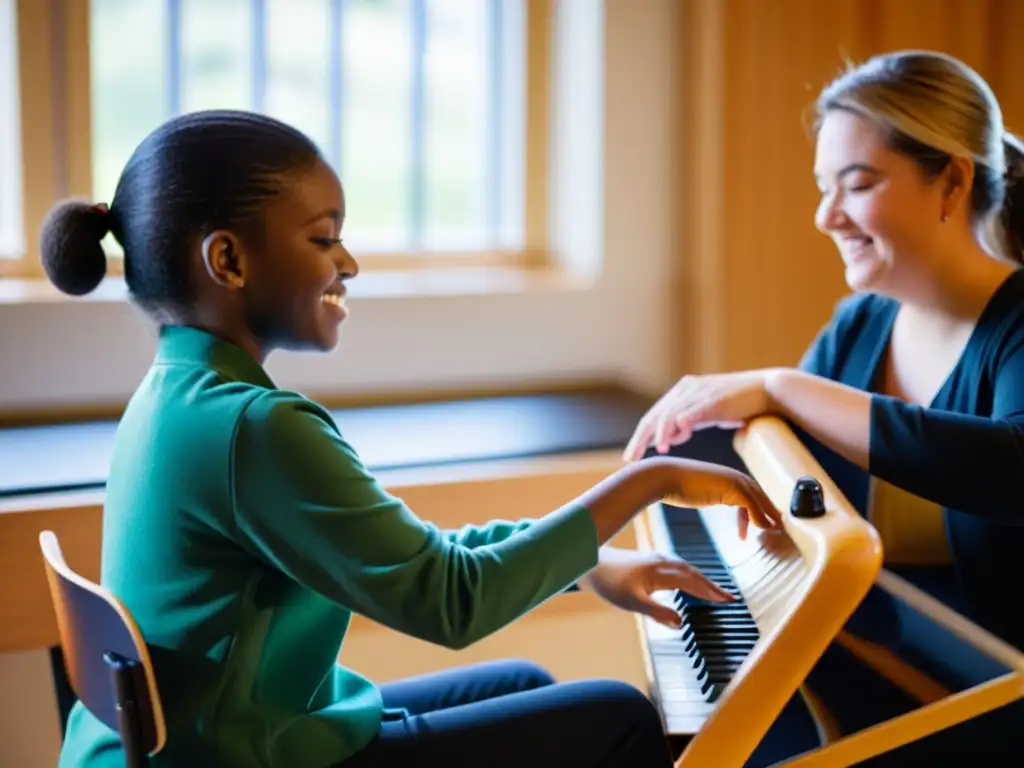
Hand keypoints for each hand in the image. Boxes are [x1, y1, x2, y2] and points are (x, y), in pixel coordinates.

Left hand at [578, 547, 733, 627]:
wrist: (590, 562)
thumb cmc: (609, 582)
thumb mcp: (631, 602)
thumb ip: (657, 613)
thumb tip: (680, 623)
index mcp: (662, 571)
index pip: (694, 582)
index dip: (711, 592)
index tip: (729, 600)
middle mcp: (663, 562)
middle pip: (694, 574)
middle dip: (712, 586)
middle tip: (729, 599)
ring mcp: (657, 560)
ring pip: (686, 569)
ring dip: (702, 580)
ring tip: (715, 592)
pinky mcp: (650, 561)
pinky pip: (677, 568)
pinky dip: (689, 575)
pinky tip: (688, 582)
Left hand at [623, 370, 780, 461]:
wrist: (767, 390)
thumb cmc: (738, 403)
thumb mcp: (706, 412)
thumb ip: (688, 421)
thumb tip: (672, 437)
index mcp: (682, 391)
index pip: (654, 415)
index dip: (640, 436)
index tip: (631, 456)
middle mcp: (686, 389)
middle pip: (655, 415)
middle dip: (640, 439)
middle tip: (630, 458)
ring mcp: (699, 393)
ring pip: (668, 415)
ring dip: (659, 434)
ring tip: (657, 451)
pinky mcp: (712, 400)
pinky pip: (689, 413)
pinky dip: (677, 427)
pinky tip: (671, 440)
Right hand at [656, 457, 780, 537]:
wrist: (666, 477)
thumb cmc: (678, 486)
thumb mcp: (701, 492)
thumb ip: (712, 494)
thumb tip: (711, 498)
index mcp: (728, 476)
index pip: (752, 493)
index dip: (761, 508)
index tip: (765, 523)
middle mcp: (735, 476)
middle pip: (761, 496)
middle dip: (770, 512)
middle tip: (778, 527)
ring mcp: (735, 481)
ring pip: (760, 501)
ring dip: (767, 517)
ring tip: (771, 531)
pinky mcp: (732, 488)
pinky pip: (751, 506)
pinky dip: (757, 518)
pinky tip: (752, 531)